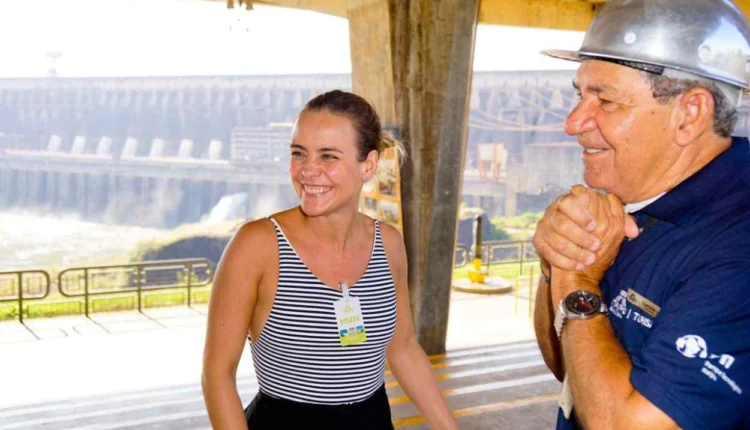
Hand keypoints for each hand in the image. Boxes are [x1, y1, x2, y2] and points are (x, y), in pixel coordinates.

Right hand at [549, 189, 629, 303]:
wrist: (572, 254)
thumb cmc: (593, 234)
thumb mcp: (608, 225)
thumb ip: (621, 223)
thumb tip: (634, 231)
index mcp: (570, 200)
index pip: (570, 200)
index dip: (581, 212)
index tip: (593, 225)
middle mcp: (554, 211)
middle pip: (560, 220)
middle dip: (578, 234)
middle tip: (595, 245)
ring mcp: (544, 226)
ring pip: (554, 237)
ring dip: (573, 250)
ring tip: (589, 259)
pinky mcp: (538, 241)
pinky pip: (547, 251)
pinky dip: (563, 260)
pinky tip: (577, 265)